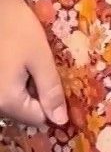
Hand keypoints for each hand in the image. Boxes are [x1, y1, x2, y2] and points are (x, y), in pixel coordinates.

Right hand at [0, 0, 68, 127]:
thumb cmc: (19, 29)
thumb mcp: (41, 58)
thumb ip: (51, 91)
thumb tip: (60, 122)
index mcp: (6, 100)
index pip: (38, 119)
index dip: (54, 106)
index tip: (63, 87)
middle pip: (23, 113)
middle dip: (40, 98)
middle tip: (48, 73)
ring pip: (14, 104)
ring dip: (27, 91)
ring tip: (34, 67)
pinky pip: (5, 93)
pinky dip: (16, 83)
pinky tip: (20, 64)